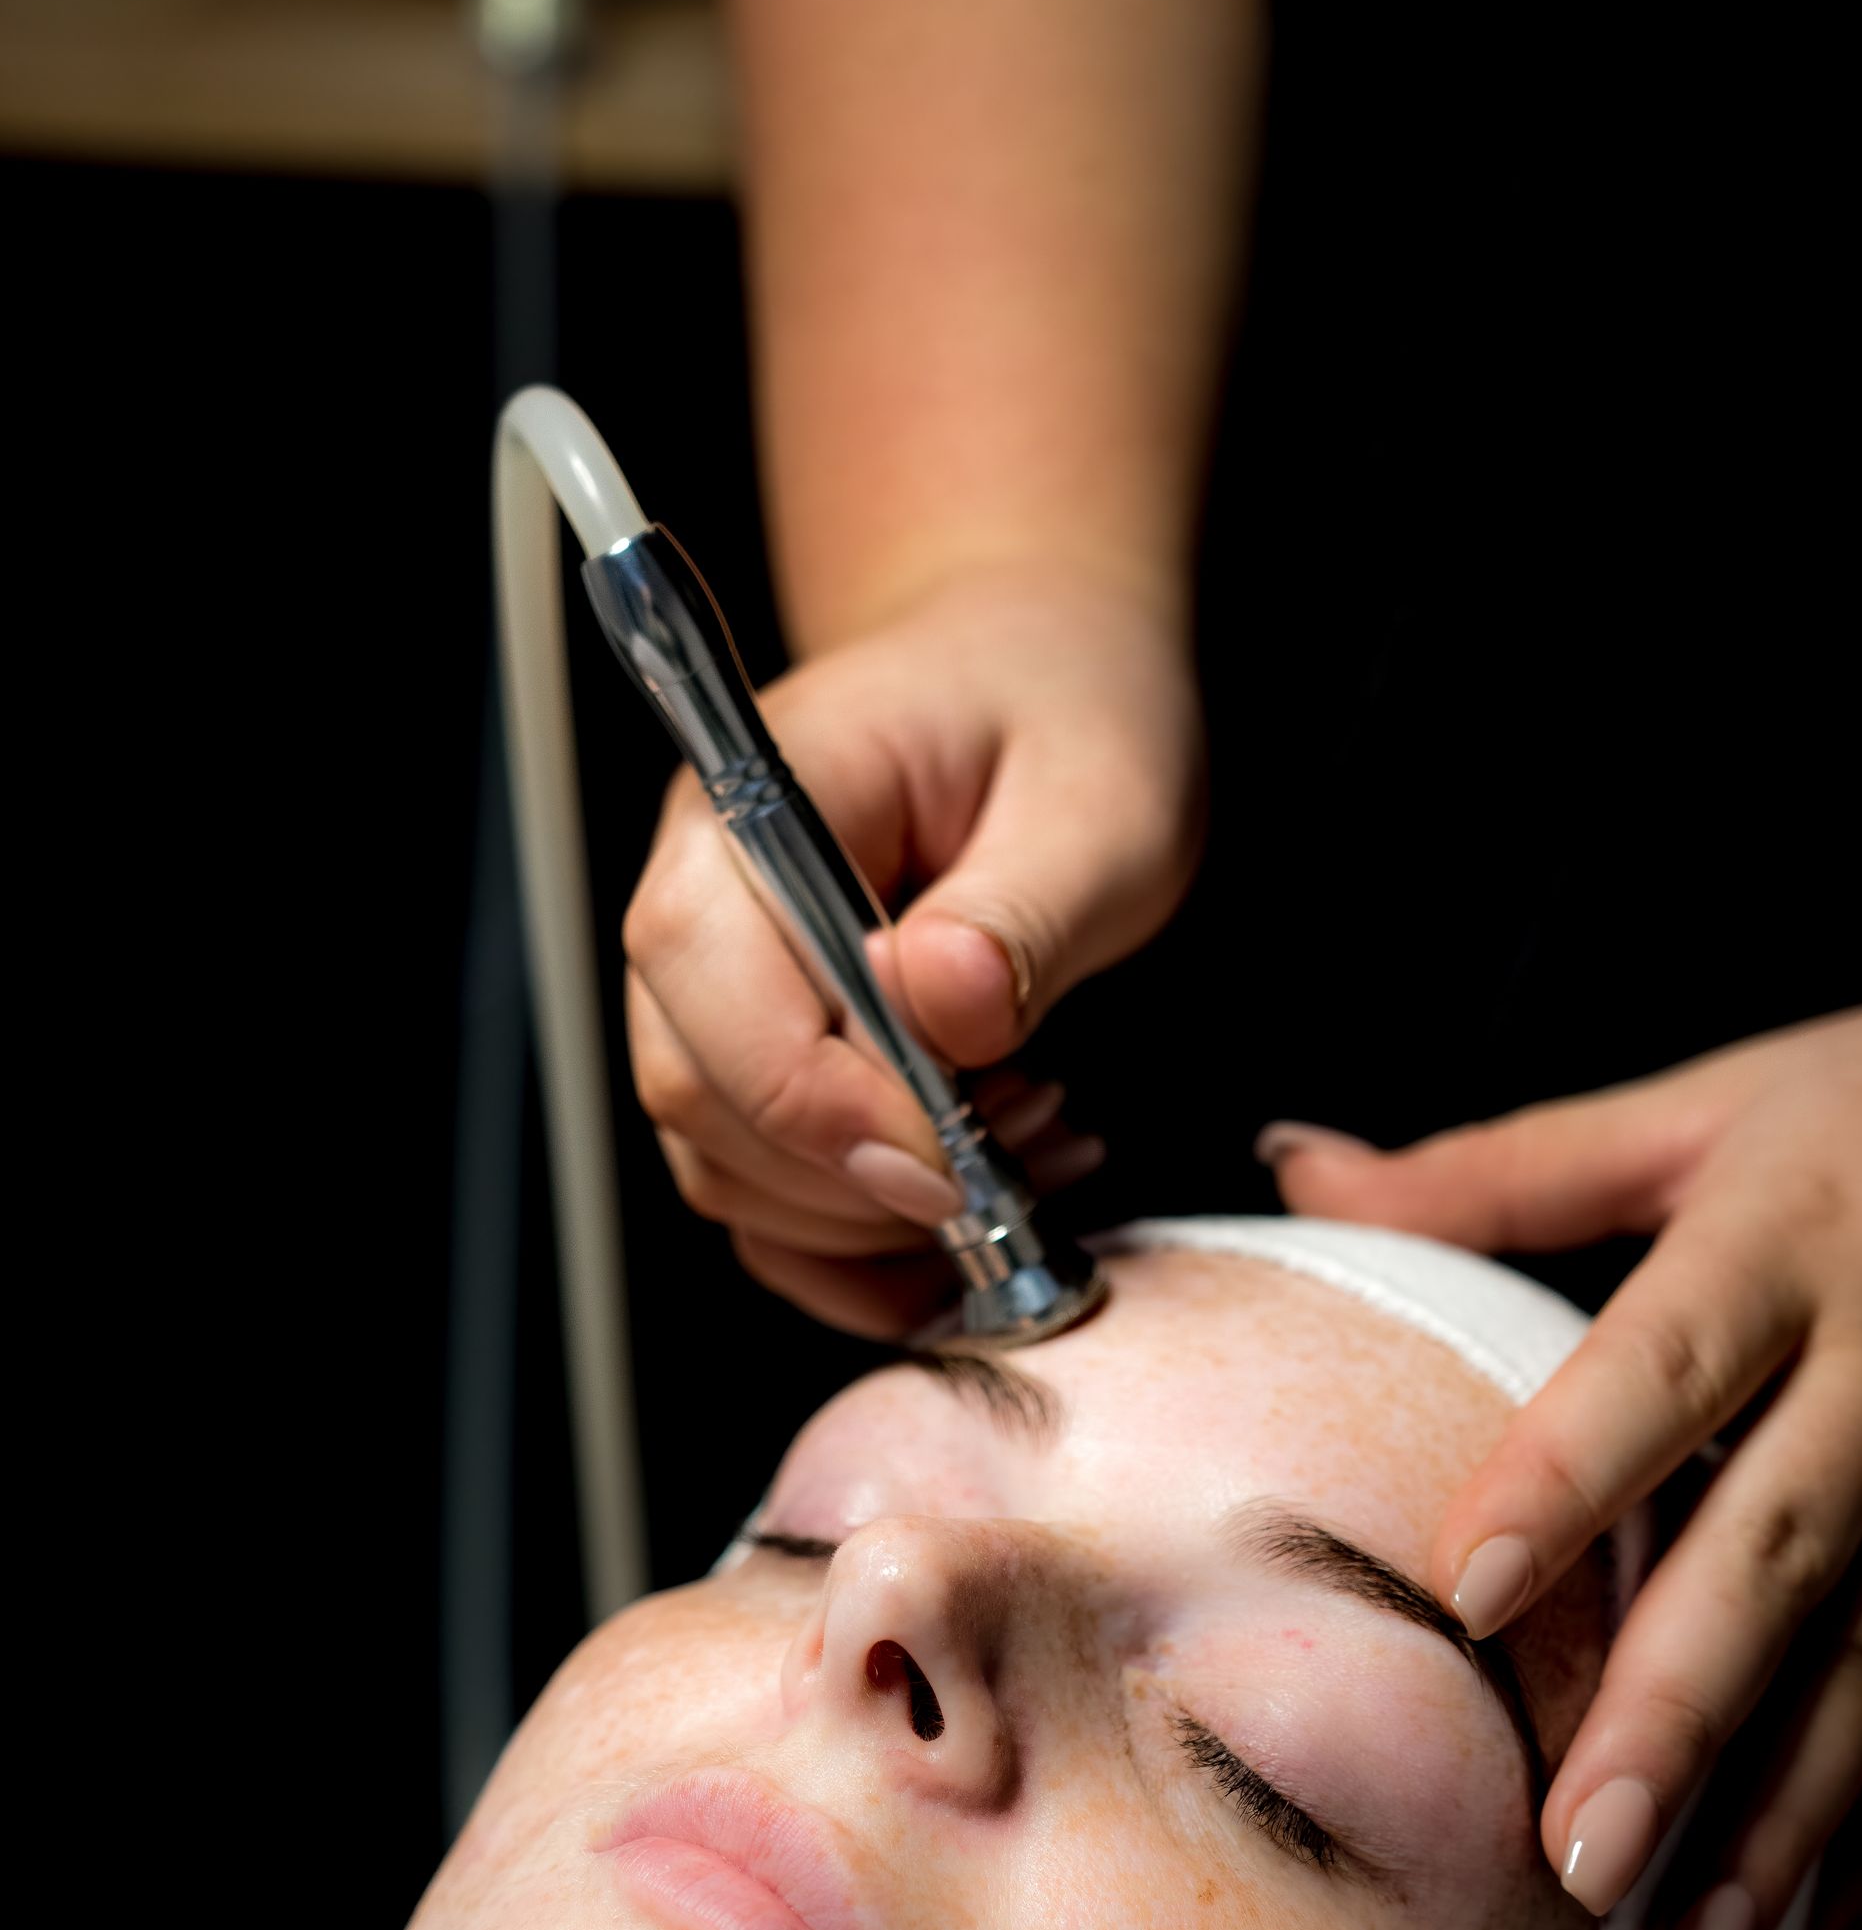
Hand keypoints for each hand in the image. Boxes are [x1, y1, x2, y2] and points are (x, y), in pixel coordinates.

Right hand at [624, 562, 1203, 1334]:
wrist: (1041, 679)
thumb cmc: (1063, 712)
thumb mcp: (1099, 797)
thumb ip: (1023, 907)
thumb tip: (942, 1004)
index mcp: (752, 795)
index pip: (708, 971)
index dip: (817, 1096)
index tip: (949, 1162)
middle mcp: (701, 896)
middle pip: (695, 1089)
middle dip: (850, 1173)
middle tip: (1010, 1165)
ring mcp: (715, 993)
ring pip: (720, 1164)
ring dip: (864, 1215)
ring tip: (1015, 1160)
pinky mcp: (756, 1064)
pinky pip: (759, 1201)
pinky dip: (853, 1250)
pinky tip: (961, 1227)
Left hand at [1261, 999, 1861, 1929]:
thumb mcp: (1694, 1110)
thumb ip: (1501, 1169)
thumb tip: (1294, 1163)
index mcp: (1778, 1243)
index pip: (1660, 1366)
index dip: (1569, 1475)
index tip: (1467, 1589)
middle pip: (1774, 1550)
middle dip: (1679, 1711)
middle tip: (1576, 1857)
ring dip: (1796, 1814)